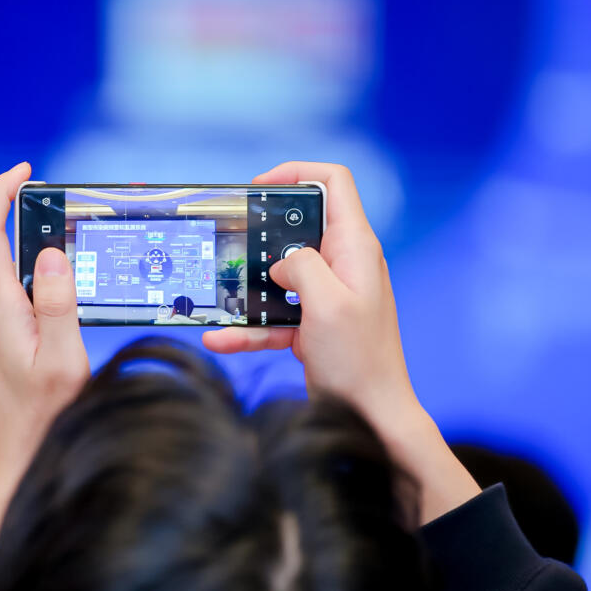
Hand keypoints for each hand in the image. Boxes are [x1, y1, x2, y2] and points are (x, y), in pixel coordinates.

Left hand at [0, 162, 89, 590]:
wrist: (8, 470)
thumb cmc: (45, 417)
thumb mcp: (66, 358)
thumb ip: (59, 300)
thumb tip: (51, 253)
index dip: (1, 192)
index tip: (23, 173)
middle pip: (5, 274)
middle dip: (39, 287)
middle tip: (66, 331)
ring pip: (0, 305)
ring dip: (28, 319)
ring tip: (48, 367)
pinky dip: (14, 337)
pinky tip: (27, 377)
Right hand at [203, 162, 477, 522]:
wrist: (372, 417)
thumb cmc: (359, 361)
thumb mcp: (326, 303)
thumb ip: (301, 265)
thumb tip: (282, 262)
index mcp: (356, 248)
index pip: (334, 183)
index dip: (296, 173)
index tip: (259, 187)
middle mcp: (345, 265)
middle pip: (298, 228)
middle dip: (261, 235)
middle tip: (232, 241)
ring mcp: (329, 296)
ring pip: (280, 277)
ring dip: (249, 288)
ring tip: (218, 298)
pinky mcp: (314, 324)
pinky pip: (275, 317)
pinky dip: (250, 327)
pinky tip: (220, 338)